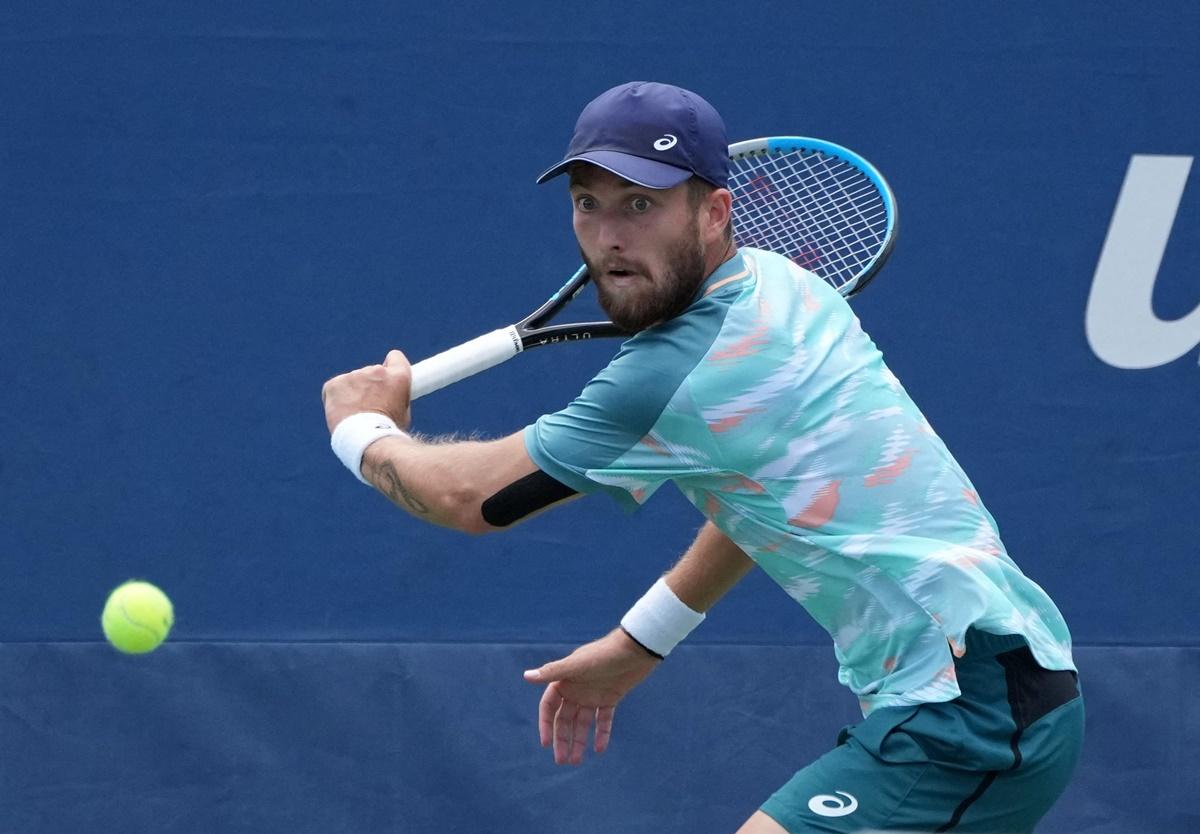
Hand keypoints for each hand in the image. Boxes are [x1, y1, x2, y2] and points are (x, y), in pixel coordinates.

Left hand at [321, 349, 412, 432]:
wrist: (367, 442)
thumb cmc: (387, 432)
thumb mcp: (402, 412)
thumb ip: (395, 395)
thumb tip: (388, 394)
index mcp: (398, 377)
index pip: (395, 358)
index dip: (390, 368)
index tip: (386, 378)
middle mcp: (377, 371)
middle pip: (371, 373)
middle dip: (370, 386)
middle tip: (370, 407)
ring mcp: (354, 376)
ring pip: (353, 382)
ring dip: (354, 393)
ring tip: (356, 416)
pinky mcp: (334, 384)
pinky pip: (334, 388)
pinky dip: (337, 398)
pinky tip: (342, 413)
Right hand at [523, 628, 659, 764]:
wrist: (635, 650)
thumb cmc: (603, 654)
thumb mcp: (577, 665)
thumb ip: (552, 672)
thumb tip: (526, 676)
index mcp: (565, 681)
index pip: (549, 707)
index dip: (546, 725)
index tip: (546, 744)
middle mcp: (576, 689)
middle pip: (565, 719)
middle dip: (562, 740)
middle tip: (562, 761)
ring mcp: (593, 695)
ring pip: (582, 723)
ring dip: (579, 741)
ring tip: (576, 761)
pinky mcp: (610, 698)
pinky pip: (603, 720)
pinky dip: (601, 734)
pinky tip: (599, 750)